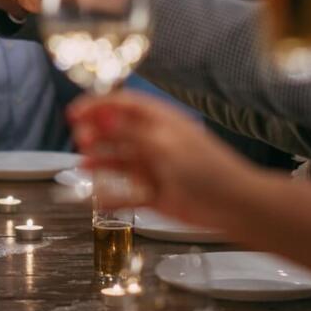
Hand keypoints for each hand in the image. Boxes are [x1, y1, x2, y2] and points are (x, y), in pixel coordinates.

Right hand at [67, 91, 255, 229]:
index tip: (74, 113)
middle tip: (80, 138)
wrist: (236, 206)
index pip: (122, 105)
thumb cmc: (208, 169)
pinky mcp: (154, 194)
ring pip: (117, 160)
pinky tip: (97, 197)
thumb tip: (104, 118)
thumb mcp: (166, 144)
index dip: (96, 105)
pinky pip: (126, 193)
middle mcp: (153, 141)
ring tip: (83, 164)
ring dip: (99, 161)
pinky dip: (111, 195)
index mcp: (160, 121)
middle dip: (95, 132)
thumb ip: (132, 132)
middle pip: (116, 131)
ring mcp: (153, 167)